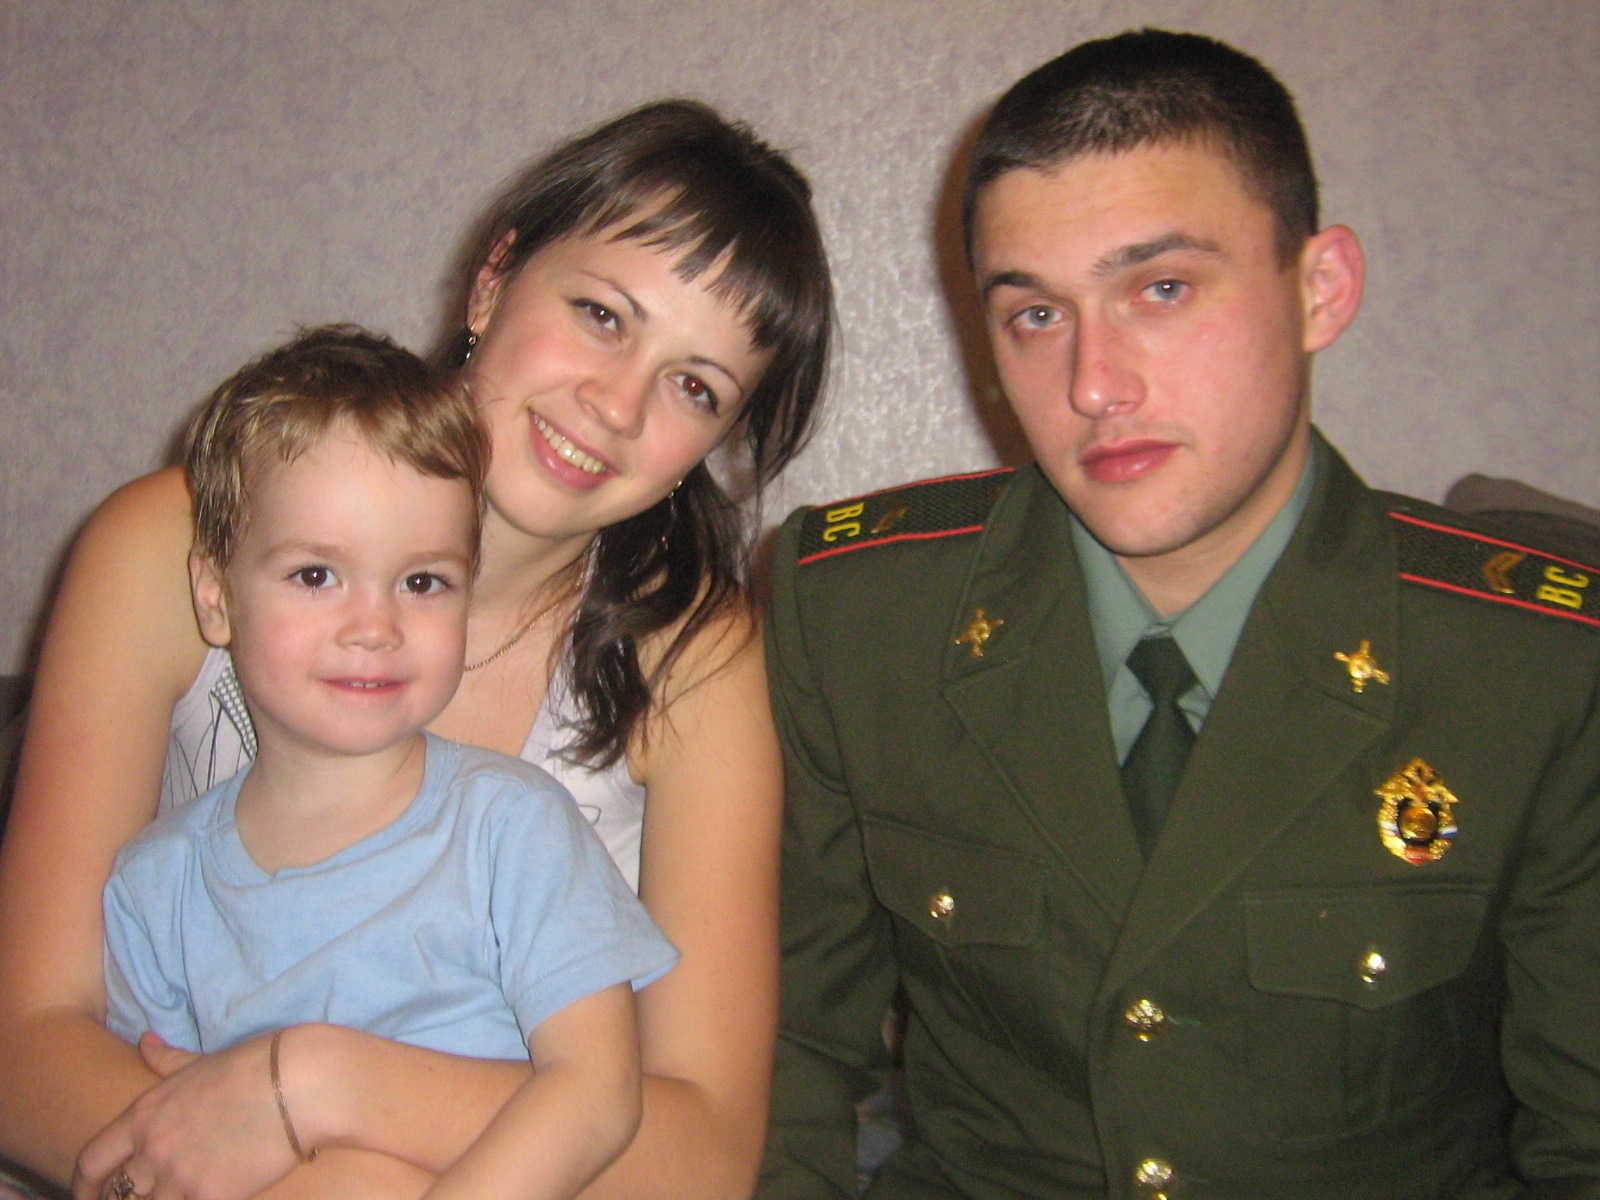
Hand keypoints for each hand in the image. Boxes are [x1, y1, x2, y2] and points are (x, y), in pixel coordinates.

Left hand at [72, 1030, 299, 1199]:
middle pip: (118, 1195)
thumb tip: (145, 1040)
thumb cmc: (256, 1065)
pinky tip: (216, 1193)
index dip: (85, 1185)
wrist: (300, 1085)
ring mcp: (180, 1177)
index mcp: (144, 1115)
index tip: (89, 1194)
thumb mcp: (201, 1060)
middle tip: (142, 1197)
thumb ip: (165, 1059)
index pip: (92, 1161)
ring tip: (187, 1190)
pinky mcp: (212, 1197)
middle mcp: (153, 1149)